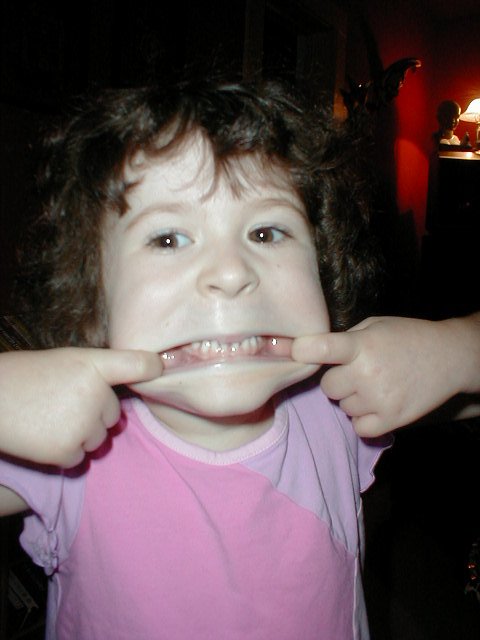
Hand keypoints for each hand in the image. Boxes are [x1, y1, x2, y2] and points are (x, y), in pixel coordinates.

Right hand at [0, 348, 162, 466]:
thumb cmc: (25, 377)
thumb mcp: (65, 361)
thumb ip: (97, 372)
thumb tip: (127, 385)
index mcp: (92, 365)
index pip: (136, 365)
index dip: (151, 368)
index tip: (160, 368)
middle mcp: (94, 393)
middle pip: (114, 414)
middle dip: (95, 414)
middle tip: (62, 404)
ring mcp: (83, 424)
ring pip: (99, 439)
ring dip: (81, 434)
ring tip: (50, 419)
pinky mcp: (68, 450)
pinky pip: (81, 457)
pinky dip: (65, 452)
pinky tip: (44, 436)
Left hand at [292, 315, 479, 436]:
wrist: (450, 358)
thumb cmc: (407, 337)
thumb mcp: (374, 326)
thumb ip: (345, 339)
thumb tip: (310, 351)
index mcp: (362, 345)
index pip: (322, 349)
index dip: (302, 350)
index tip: (292, 351)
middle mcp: (367, 373)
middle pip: (327, 386)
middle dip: (338, 380)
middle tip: (358, 371)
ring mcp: (379, 400)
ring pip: (343, 407)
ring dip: (353, 399)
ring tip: (375, 385)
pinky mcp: (392, 420)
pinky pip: (358, 427)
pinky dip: (364, 419)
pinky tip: (377, 404)